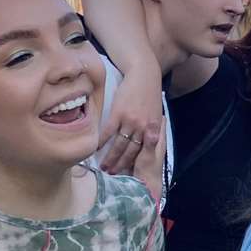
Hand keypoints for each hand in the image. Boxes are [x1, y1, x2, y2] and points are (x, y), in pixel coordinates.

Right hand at [99, 63, 163, 178]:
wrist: (144, 74)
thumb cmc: (149, 93)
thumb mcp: (155, 112)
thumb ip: (151, 128)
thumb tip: (146, 140)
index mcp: (153, 129)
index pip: (144, 151)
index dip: (136, 164)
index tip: (130, 174)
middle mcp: (143, 128)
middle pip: (131, 152)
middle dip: (122, 165)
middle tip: (113, 176)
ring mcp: (130, 121)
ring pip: (119, 145)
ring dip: (110, 158)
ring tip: (103, 167)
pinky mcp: (119, 113)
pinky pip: (108, 132)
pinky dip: (101, 142)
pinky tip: (95, 149)